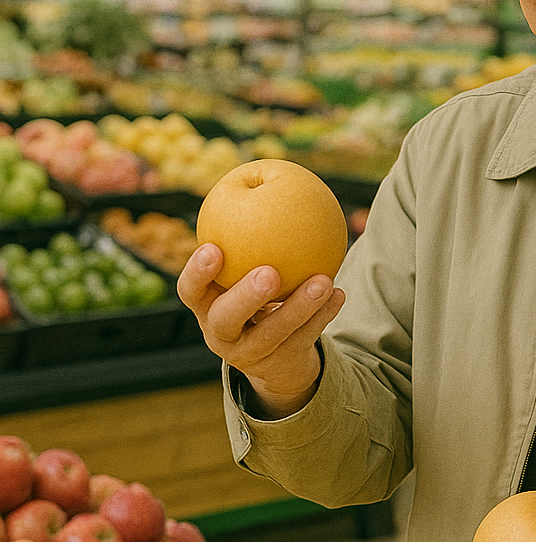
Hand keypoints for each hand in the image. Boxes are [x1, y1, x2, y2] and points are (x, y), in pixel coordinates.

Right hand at [177, 243, 344, 416]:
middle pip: (225, 319)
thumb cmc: (257, 292)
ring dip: (299, 307)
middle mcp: (220, 333)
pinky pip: (304, 338)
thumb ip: (249, 236)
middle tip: (269, 273)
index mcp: (206, 305)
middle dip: (246, 297)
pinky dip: (323, 315)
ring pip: (272, 334)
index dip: (197, 272)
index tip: (214, 248)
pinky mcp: (280, 363)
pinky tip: (339, 293)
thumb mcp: (245, 269)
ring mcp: (250, 353)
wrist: (275, 353)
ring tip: (323, 282)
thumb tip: (272, 177)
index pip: (190, 290)